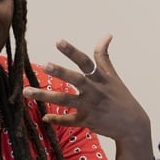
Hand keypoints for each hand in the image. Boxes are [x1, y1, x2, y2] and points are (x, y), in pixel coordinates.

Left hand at [23, 35, 150, 143]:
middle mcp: (94, 90)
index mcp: (100, 78)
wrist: (133, 125)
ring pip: (65, 100)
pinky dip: (57, 119)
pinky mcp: (87, 120)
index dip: (72, 51)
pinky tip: (45, 117)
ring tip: (26, 92)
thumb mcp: (113, 76)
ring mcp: (90, 106)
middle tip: (44, 65)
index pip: (86, 61)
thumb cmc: (121, 97)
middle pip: (76, 79)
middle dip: (60, 72)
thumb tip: (106, 34)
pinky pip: (69, 120)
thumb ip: (104, 56)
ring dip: (45, 95)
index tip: (58, 41)